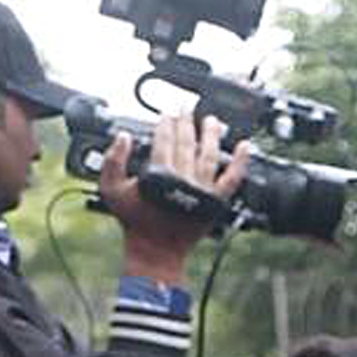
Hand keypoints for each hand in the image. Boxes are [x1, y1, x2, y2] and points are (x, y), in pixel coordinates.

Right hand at [102, 107, 248, 276]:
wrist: (156, 248)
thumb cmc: (134, 220)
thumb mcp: (111, 189)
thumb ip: (113, 161)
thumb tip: (123, 137)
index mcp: (159, 174)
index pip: (164, 141)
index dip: (166, 124)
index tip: (167, 114)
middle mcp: (184, 179)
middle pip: (187, 144)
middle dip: (186, 123)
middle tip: (186, 109)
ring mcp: (202, 189)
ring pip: (210, 155)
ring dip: (212, 135)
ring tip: (212, 120)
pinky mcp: (216, 200)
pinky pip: (233, 178)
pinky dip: (241, 162)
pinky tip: (246, 146)